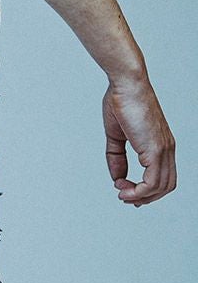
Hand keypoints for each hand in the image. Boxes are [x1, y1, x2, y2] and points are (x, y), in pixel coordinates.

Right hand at [103, 75, 175, 206]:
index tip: (125, 189)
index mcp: (160, 144)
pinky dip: (138, 191)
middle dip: (144, 198)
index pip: (164, 177)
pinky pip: (152, 182)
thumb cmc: (121, 102)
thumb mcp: (116, 138)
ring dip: (138, 196)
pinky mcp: (156, 149)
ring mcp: (163, 149)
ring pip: (160, 188)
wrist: (126, 84)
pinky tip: (123, 187)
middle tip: (123, 195)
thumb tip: (118, 179)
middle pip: (166, 186)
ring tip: (121, 192)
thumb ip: (118, 160)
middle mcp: (167, 148)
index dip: (147, 191)